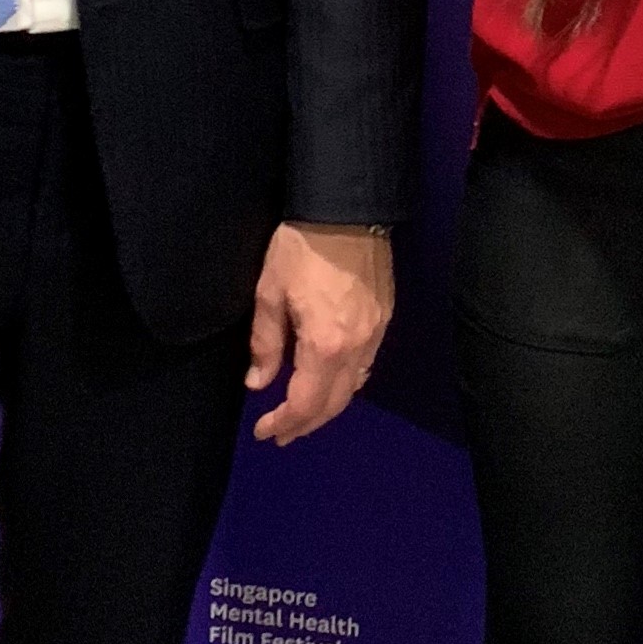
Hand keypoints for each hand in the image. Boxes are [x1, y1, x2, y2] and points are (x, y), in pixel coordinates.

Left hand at [247, 222, 391, 444]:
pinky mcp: (384, 319)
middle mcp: (357, 348)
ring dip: (327, 407)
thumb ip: (265, 344)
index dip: (284, 423)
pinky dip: (346, 384)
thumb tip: (258, 382)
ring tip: (303, 414)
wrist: (347, 209)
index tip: (264, 432)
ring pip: (353, 388)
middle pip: (334, 404)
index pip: (305, 403)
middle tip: (282, 433)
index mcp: (325, 345)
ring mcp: (376, 335)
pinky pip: (365, 366)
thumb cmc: (301, 247)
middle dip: (306, 424)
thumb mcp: (269, 293)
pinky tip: (330, 381)